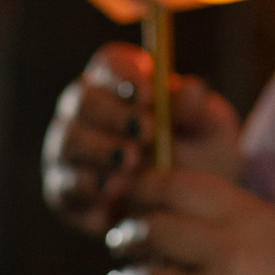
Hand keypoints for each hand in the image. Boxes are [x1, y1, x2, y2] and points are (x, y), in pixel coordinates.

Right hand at [41, 44, 242, 234]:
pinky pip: (64, 187)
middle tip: (146, 131)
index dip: (123, 72)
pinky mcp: (66, 192)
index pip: (110, 62)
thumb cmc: (200, 155)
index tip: (149, 92)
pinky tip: (114, 191)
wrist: (192, 212)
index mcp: (122, 84)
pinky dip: (88, 188)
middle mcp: (88, 113)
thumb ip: (199, 109)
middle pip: (81, 99)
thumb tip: (190, 91)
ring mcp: (72, 152)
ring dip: (100, 150)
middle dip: (112, 114)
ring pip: (69, 141)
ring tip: (132, 162)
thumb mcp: (210, 131)